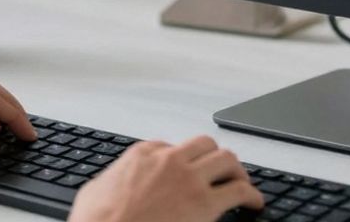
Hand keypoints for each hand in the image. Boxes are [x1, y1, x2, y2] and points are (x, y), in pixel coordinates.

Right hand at [69, 136, 262, 221]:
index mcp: (142, 154)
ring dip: (236, 170)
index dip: (180, 161)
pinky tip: (255, 203)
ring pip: (227, 159)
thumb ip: (110, 180)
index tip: (185, 172)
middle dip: (214, 157)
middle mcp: (169, 160)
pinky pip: (240, 190)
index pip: (170, 147)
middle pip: (205, 145)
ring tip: (241, 182)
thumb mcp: (94, 191)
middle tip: (221, 171)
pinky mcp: (205, 203)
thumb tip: (110, 186)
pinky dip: (252, 195)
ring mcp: (189, 179)